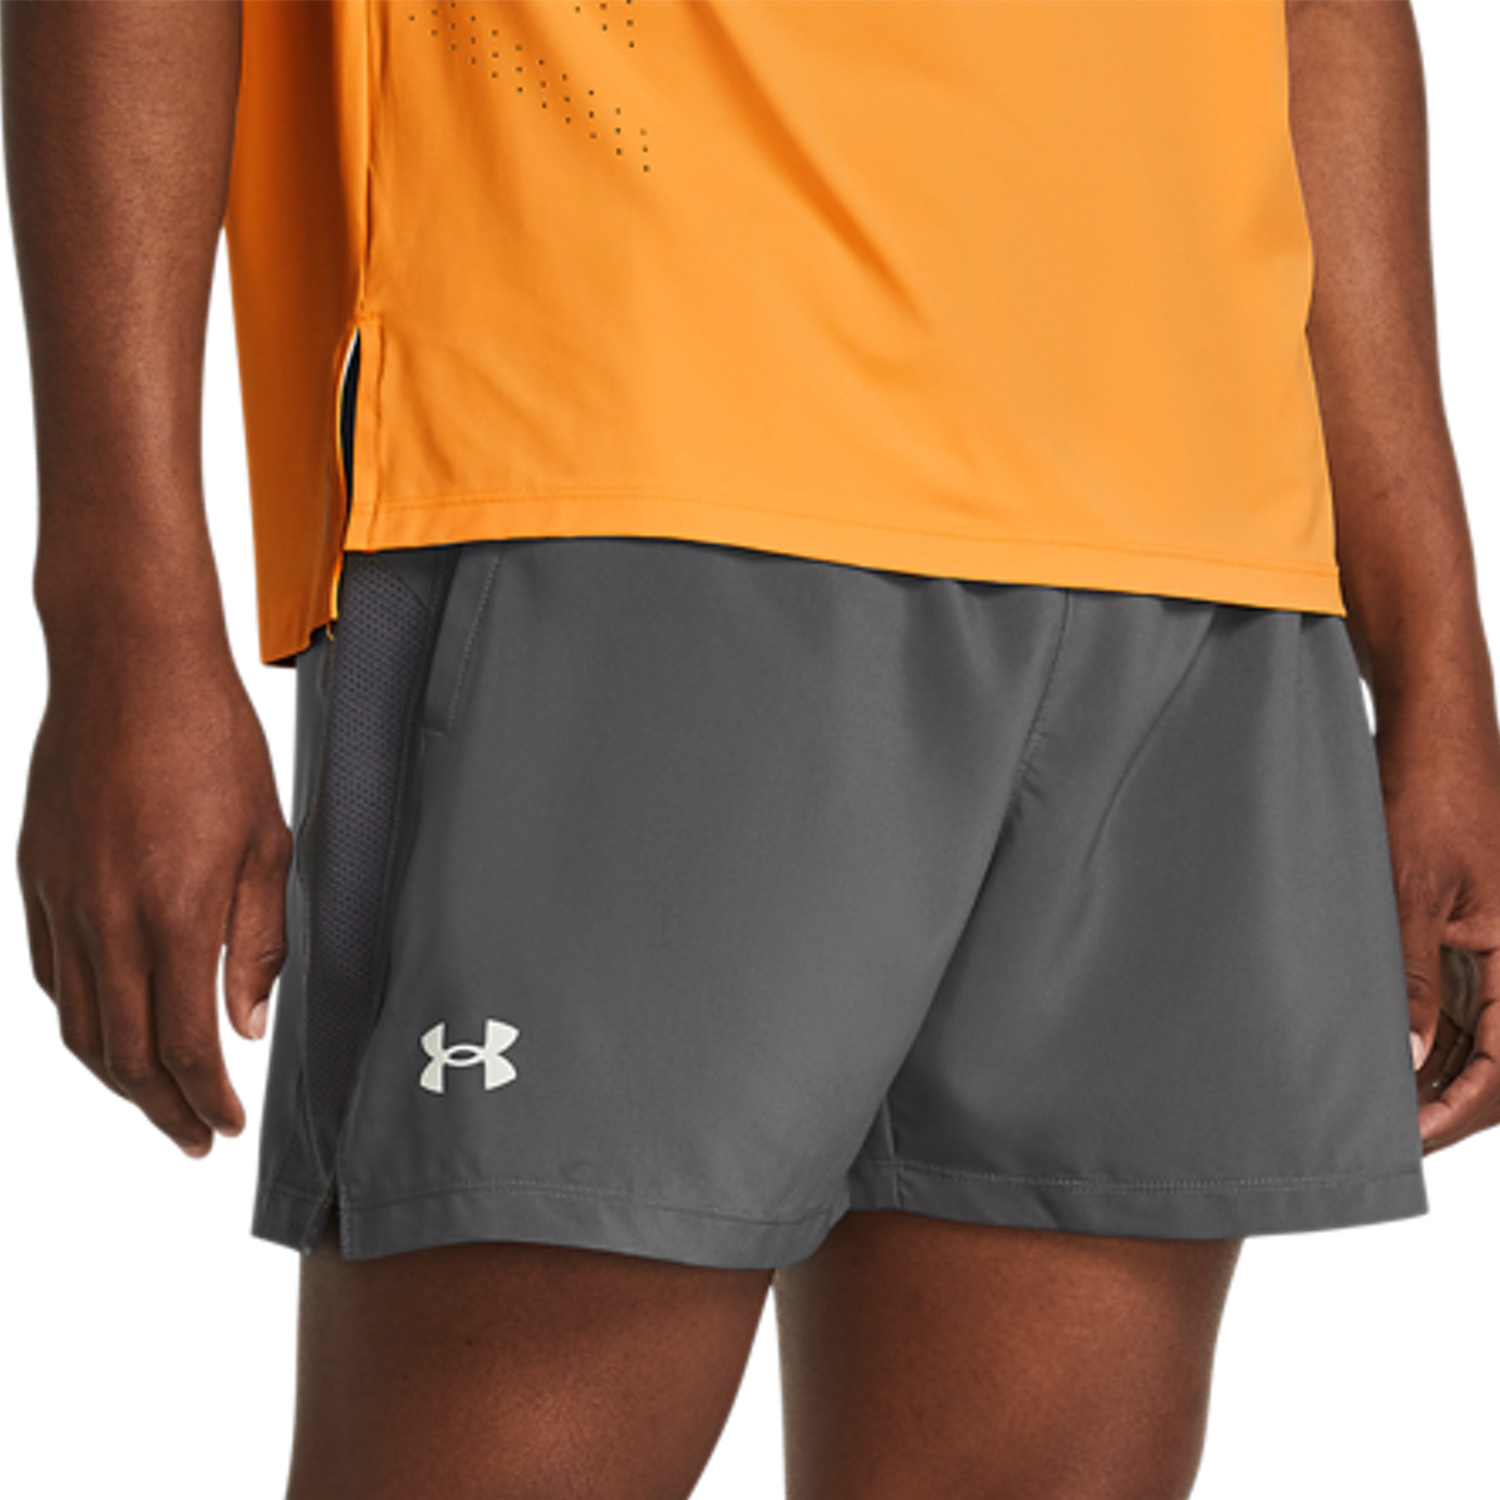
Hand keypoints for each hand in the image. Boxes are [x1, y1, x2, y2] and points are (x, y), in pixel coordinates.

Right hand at [16, 626, 292, 1156]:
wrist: (128, 666)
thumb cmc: (212, 743)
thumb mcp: (266, 842)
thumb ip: (254, 941)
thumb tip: (243, 1023)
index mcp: (172, 915)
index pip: (183, 1045)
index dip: (205, 1099)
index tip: (226, 1125)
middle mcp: (104, 921)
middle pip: (123, 1054)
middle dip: (161, 1108)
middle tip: (192, 1136)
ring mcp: (59, 901)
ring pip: (77, 1024)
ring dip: (116, 1076)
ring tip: (153, 1099)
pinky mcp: (35, 878)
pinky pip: (48, 975)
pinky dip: (79, 1018)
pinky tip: (108, 1025)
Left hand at [1379, 721, 1499, 1153]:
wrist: (1435, 730)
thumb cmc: (1428, 794)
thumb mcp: (1409, 890)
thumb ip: (1414, 975)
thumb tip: (1412, 1053)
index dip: (1459, 1108)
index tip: (1409, 1139)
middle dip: (1450, 1101)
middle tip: (1388, 1135)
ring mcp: (1498, 942)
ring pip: (1482, 1032)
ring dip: (1439, 1070)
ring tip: (1380, 1103)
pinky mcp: (1475, 928)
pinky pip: (1466, 997)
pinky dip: (1432, 1031)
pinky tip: (1390, 1051)